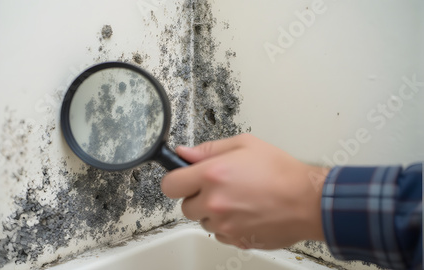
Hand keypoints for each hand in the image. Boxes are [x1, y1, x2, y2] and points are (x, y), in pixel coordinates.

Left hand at [161, 134, 326, 249]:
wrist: (308, 201)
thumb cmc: (282, 172)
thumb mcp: (245, 145)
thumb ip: (209, 150)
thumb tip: (184, 154)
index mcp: (212, 175)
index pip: (170, 184)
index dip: (176, 180)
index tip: (183, 178)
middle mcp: (214, 202)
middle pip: (185, 206)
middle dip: (197, 196)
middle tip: (218, 187)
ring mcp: (224, 224)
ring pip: (202, 221)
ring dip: (212, 212)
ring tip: (236, 199)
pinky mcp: (235, 239)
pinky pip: (219, 234)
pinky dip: (226, 225)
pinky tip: (244, 213)